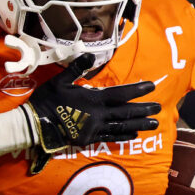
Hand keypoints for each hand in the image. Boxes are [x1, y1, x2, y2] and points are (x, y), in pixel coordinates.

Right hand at [24, 53, 160, 153]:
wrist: (36, 124)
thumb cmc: (47, 100)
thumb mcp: (60, 80)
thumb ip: (77, 68)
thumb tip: (90, 54)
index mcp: (93, 99)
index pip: (121, 93)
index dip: (137, 90)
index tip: (151, 86)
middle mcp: (98, 115)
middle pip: (126, 112)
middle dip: (143, 110)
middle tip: (159, 108)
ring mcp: (95, 129)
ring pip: (122, 126)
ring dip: (139, 124)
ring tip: (153, 124)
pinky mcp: (89, 139)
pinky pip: (110, 138)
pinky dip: (123, 136)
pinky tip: (133, 134)